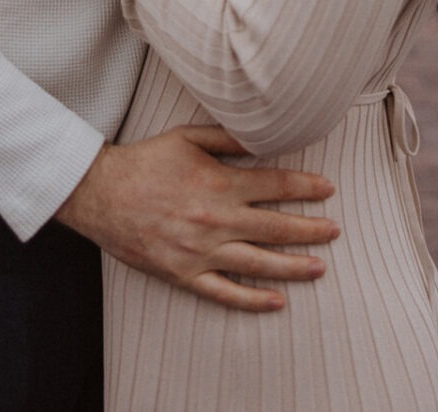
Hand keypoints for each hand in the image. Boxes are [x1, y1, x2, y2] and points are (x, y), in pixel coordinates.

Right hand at [56, 125, 338, 312]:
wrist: (101, 193)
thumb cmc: (146, 161)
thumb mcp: (187, 137)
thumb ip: (228, 138)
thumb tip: (264, 139)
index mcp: (219, 183)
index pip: (276, 186)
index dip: (306, 188)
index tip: (328, 190)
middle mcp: (216, 219)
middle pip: (276, 228)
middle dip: (311, 230)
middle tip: (336, 231)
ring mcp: (201, 251)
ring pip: (259, 264)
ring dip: (294, 266)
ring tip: (320, 267)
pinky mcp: (184, 274)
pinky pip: (225, 293)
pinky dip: (253, 300)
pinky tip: (277, 301)